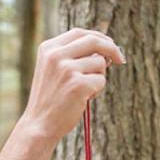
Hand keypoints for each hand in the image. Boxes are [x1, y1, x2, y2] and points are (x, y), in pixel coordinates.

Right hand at [22, 28, 124, 142]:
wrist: (39, 126)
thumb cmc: (49, 102)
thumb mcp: (53, 72)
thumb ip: (71, 57)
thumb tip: (105, 51)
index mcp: (48, 49)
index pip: (79, 33)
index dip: (97, 37)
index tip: (109, 44)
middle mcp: (56, 56)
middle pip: (93, 41)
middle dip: (111, 48)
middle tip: (120, 59)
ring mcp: (67, 69)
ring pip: (99, 63)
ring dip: (98, 78)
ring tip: (82, 93)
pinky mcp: (78, 84)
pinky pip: (100, 81)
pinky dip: (96, 91)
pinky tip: (82, 101)